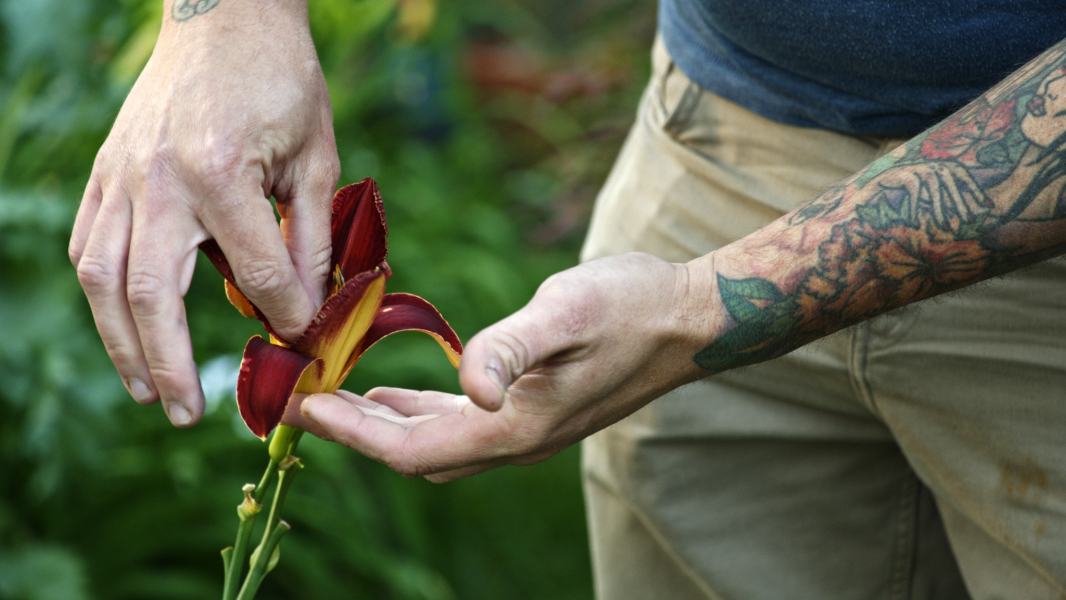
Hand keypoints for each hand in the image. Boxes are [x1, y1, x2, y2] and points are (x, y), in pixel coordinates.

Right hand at [68, 0, 339, 426]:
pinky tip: (121, 326)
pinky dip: (102, 293)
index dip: (284, 319)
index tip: (301, 347)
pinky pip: (88, 244)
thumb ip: (310, 237)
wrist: (224, 13)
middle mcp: (158, 179)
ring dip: (120, 343)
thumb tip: (307, 307)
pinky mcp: (104, 171)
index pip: (256, 276)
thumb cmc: (280, 80)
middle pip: (154, 294)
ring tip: (146, 390)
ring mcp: (120, 175)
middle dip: (171, 363)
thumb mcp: (315, 156)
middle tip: (185, 413)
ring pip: (104, 278)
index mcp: (221, 173)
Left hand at [283, 253, 715, 481]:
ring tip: (335, 401)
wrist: (690, 319)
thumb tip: (470, 387)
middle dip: (355, 435)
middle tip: (299, 405)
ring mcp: (527, 429)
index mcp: (515, 426)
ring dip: (383, 427)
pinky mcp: (534, 409)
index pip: (411, 448)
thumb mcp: (568, 311)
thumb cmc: (631, 306)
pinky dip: (417, 414)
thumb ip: (514, 347)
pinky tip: (399, 393)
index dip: (351, 433)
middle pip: (415, 454)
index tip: (298, 408)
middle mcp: (516, 440)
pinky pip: (459, 425)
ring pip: (436, 444)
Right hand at [875, 162, 991, 230]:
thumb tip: (967, 215)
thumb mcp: (932, 194)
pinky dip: (914, 208)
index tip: (988, 207)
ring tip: (943, 227)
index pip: (964, 177)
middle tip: (968, 220)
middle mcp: (934, 165)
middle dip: (960, 203)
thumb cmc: (911, 191)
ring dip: (939, 210)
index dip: (976, 191)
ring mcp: (919, 168)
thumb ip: (947, 200)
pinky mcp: (905, 175)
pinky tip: (914, 223)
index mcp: (944, 166)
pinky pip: (914, 192)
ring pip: (934, 190)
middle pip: (951, 184)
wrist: (882, 183)